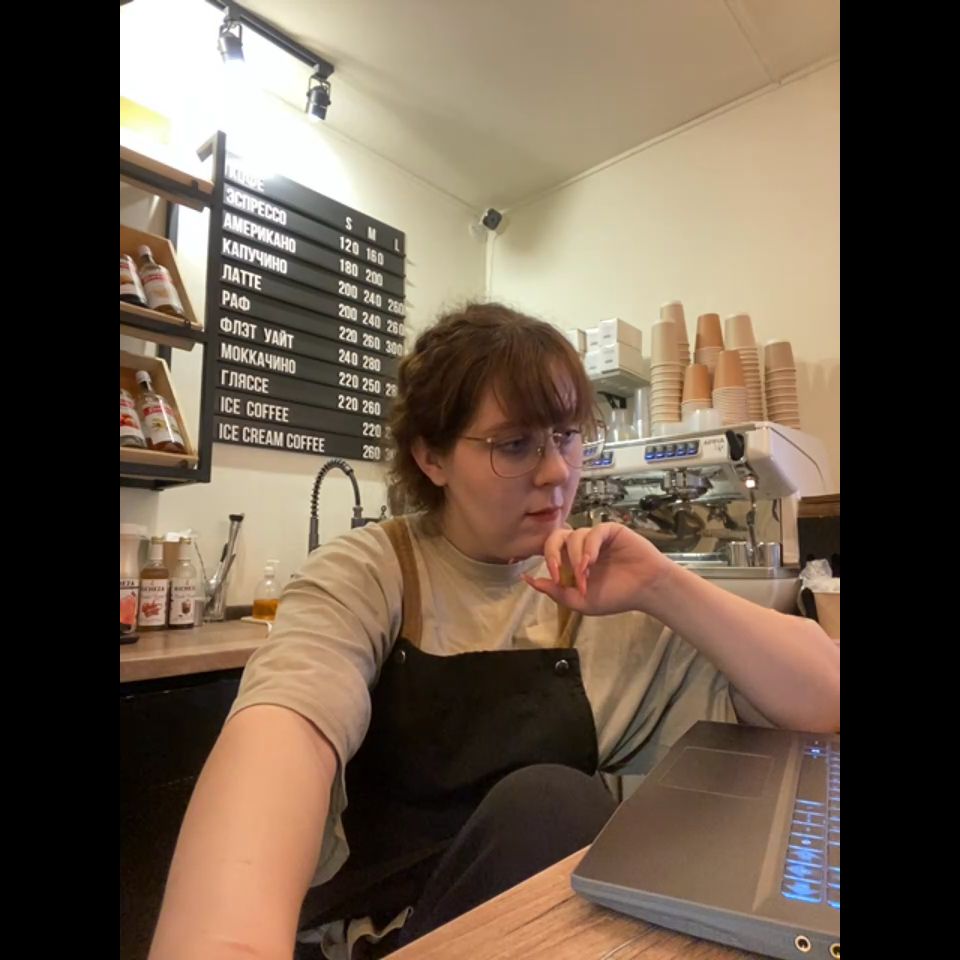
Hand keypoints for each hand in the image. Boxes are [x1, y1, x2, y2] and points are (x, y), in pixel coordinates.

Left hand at [523, 523, 673, 614]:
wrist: (646, 590)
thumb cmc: (617, 596)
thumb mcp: (581, 601)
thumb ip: (555, 592)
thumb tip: (529, 580)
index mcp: (571, 561)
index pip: (550, 550)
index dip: (547, 559)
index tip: (551, 576)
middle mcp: (581, 547)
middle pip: (555, 536)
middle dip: (552, 553)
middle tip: (556, 570)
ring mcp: (595, 538)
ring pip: (574, 536)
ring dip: (576, 557)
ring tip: (585, 575)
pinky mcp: (610, 531)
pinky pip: (593, 532)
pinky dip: (589, 546)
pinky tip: (592, 561)